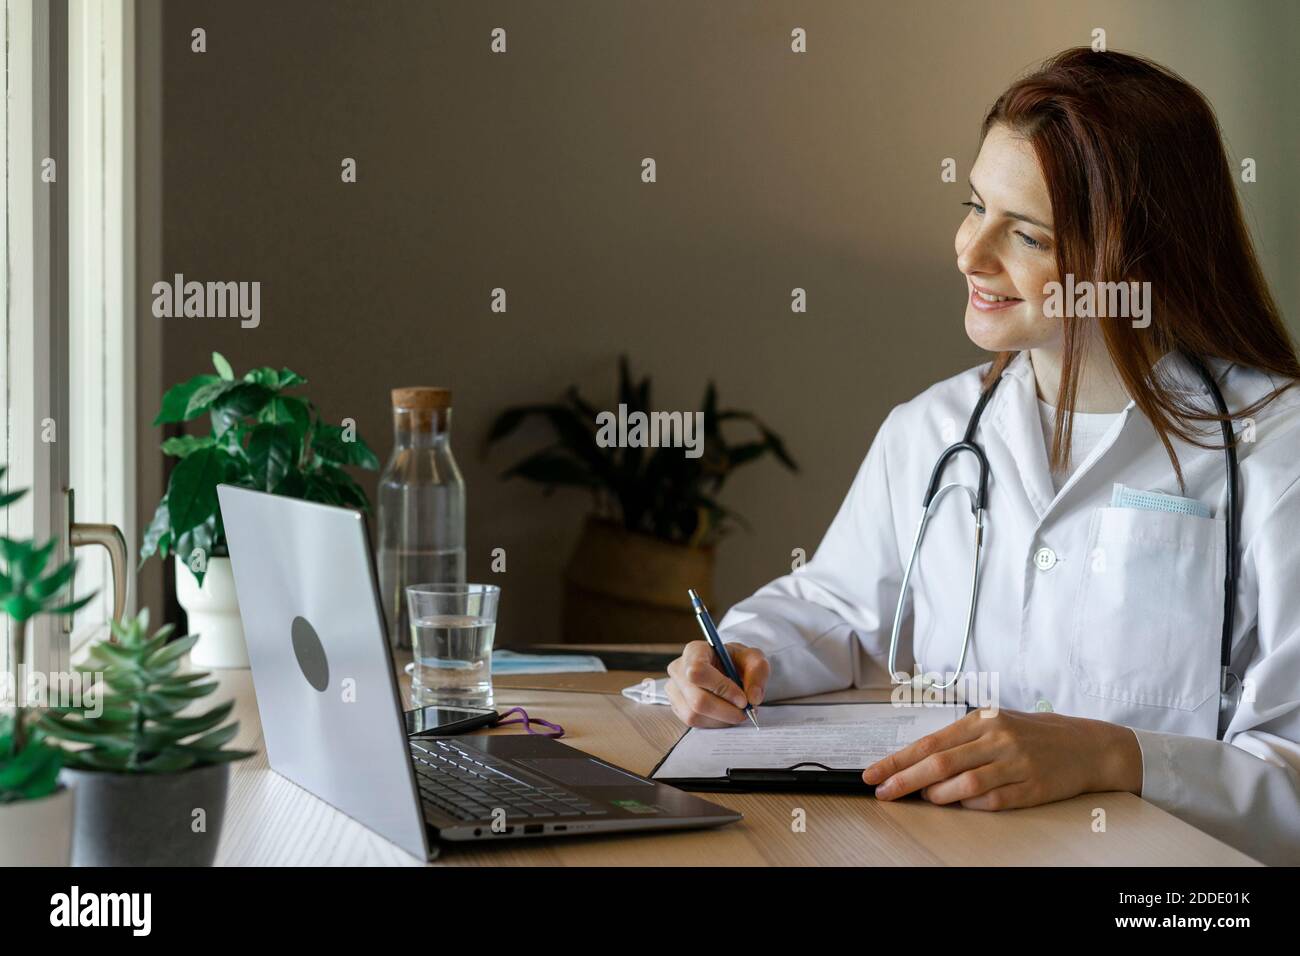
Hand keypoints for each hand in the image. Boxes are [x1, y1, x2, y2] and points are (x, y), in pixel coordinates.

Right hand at [666, 640, 768, 727]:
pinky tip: (725, 714)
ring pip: (695, 715)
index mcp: (694, 651)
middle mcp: (678, 669)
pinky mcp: (677, 707)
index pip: (698, 671)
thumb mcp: (753, 658)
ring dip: (722, 719)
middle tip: (745, 711)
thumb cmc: (737, 661)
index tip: (743, 699)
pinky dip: (715, 723)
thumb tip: (753, 698)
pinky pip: (694, 723)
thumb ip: (758, 672)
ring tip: (737, 711)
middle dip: (726, 711)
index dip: (721, 688)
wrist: (727, 670)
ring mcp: (674, 690)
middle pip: (697, 700)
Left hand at [862, 708, 1142, 808]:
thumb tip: (917, 763)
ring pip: (965, 783)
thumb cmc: (1033, 734)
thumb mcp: (995, 725)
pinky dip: (970, 805)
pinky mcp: (1032, 787)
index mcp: (982, 720)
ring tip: (923, 799)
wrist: (1086, 745)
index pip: (930, 742)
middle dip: (905, 779)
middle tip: (883, 792)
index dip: (898, 760)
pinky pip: (993, 800)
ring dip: (938, 795)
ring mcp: (1016, 763)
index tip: (874, 773)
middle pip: (940, 762)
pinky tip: (958, 805)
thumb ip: (960, 742)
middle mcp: (997, 738)